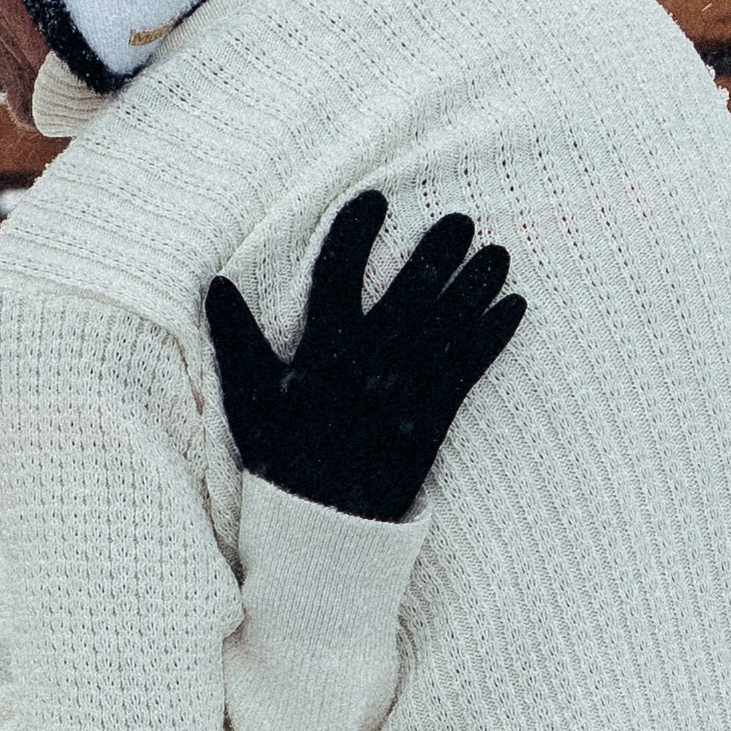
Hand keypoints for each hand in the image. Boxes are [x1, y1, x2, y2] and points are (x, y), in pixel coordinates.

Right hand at [206, 190, 525, 522]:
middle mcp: (368, 364)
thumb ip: (236, 339)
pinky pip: (468, 369)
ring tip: (497, 253)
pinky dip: (493, 335)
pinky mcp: (431, 420)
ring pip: (447, 324)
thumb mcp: (248, 400)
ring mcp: (404, 392)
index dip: (357, 230)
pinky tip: (514, 306)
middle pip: (409, 290)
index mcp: (321, 351)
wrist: (321, 531)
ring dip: (475, 285)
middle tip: (460, 220)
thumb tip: (216, 284)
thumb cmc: (280, 461)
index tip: (375, 199)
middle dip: (438, 250)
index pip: (339, 272)